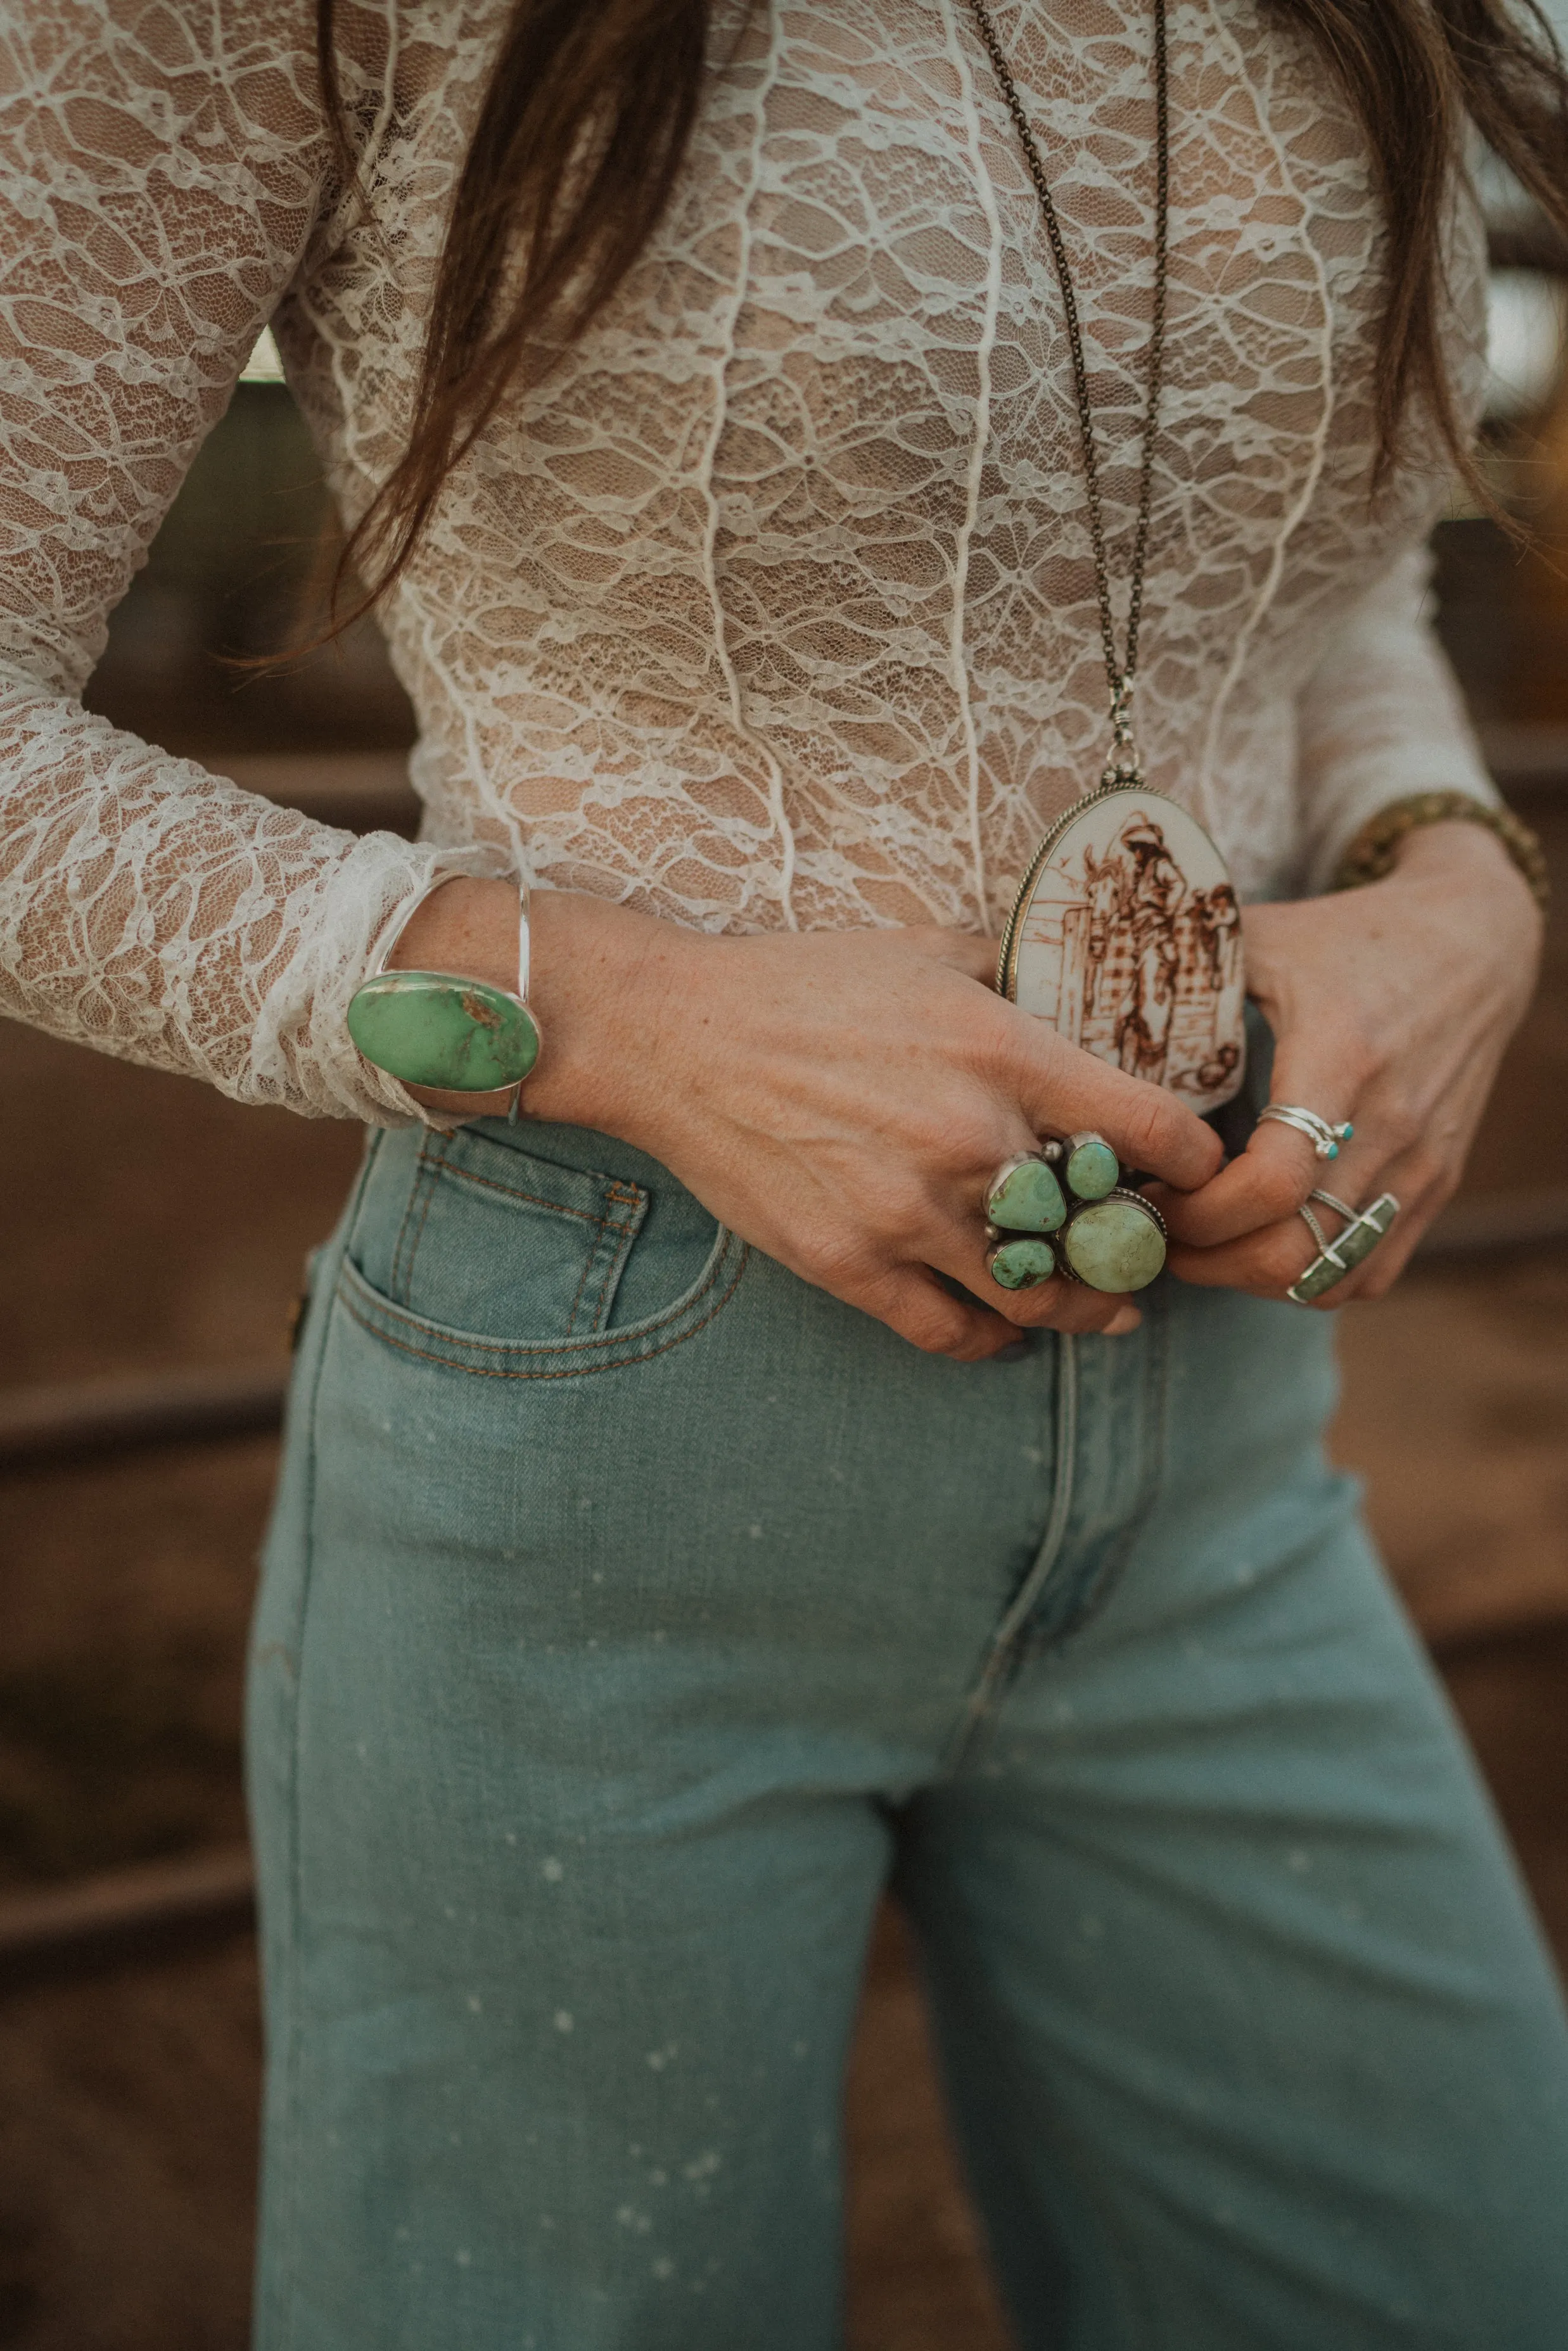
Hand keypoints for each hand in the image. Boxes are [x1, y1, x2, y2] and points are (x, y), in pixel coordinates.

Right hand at [393, 881, 1222, 1360]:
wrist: (674, 1035)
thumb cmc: (803, 982)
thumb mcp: (928, 947)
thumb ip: (1015, 977)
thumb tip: (1079, 992)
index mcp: (1004, 1051)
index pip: (1153, 1132)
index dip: (1193, 1163)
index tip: (1196, 1175)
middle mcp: (971, 1139)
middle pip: (1105, 1232)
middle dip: (1137, 1249)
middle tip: (1147, 1253)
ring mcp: (908, 1212)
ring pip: (1036, 1297)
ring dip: (1080, 1310)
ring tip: (1102, 1311)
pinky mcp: (848, 1263)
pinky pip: (950, 1331)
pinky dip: (991, 1340)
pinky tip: (1004, 1331)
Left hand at [1157, 822, 1543, 1305]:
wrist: (1475, 944)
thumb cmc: (1351, 936)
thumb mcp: (1263, 938)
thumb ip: (1179, 973)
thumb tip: (1078, 1007)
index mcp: (1341, 1058)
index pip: (1272, 1184)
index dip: (1199, 1213)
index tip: (1152, 1193)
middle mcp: (1391, 1124)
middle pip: (1293, 1251)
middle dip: (1208, 1259)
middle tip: (1156, 1232)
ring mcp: (1421, 1165)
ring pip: (1328, 1278)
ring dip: (1252, 1278)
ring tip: (1200, 1243)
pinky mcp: (1437, 1187)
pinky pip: (1369, 1275)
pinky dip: (1307, 1280)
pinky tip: (1260, 1243)